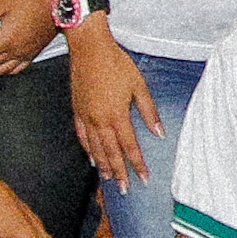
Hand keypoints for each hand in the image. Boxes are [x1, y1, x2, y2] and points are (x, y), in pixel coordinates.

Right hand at [70, 29, 159, 184]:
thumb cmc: (116, 63)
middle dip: (119, 172)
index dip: (137, 164)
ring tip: (110, 179)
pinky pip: (82, 136)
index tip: (143, 178)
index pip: (129, 147)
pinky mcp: (77, 110)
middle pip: (110, 153)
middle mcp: (99, 120)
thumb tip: (159, 132)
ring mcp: (86, 116)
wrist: (89, 48)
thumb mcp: (139, 86)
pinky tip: (92, 158)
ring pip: (95, 148)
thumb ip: (149, 111)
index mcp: (117, 115)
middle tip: (125, 189)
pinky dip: (88, 150)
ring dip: (103, 165)